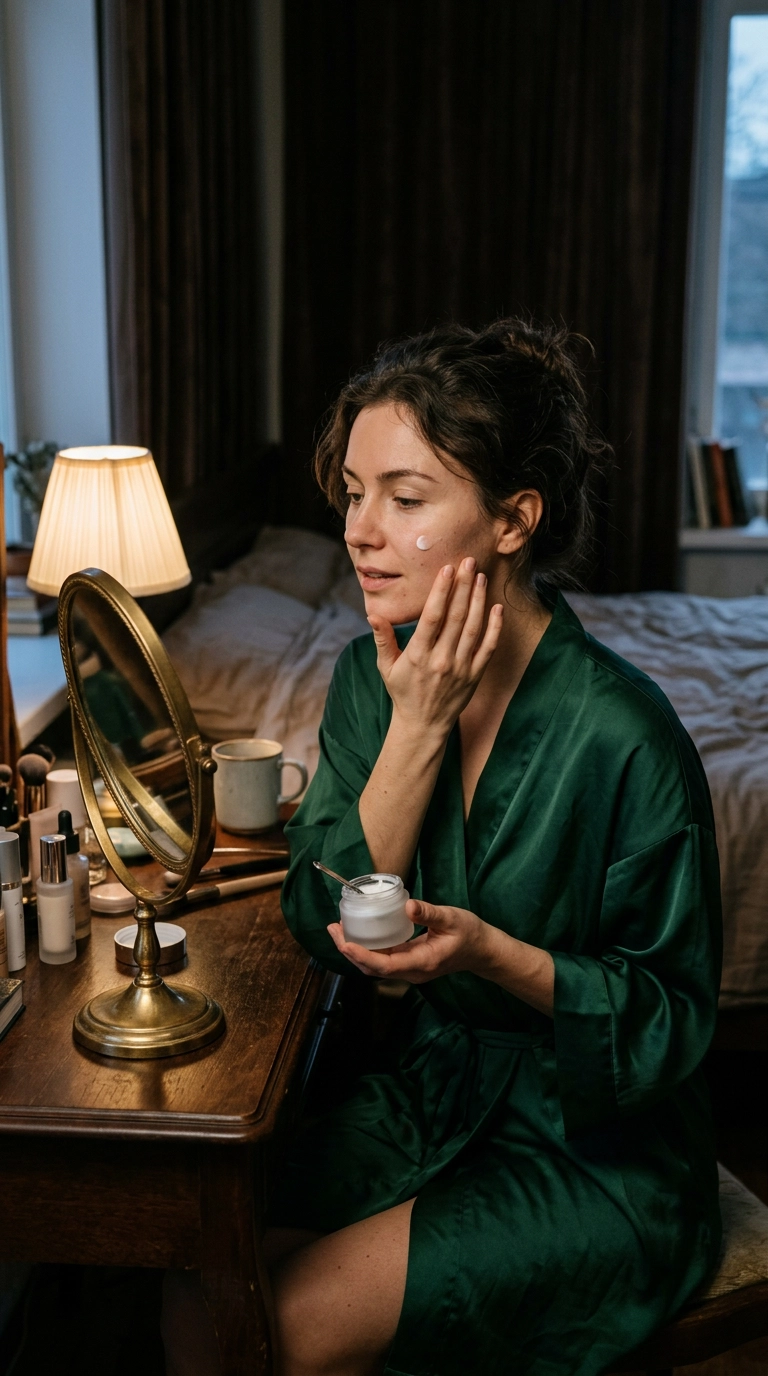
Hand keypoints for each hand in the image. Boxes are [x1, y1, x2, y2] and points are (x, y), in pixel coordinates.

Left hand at [327, 898, 496, 983]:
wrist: (481, 950)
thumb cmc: (469, 934)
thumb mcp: (452, 918)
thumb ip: (430, 913)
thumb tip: (408, 905)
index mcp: (422, 962)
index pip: (385, 966)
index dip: (361, 955)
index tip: (345, 942)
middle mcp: (412, 971)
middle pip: (372, 969)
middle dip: (349, 951)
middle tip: (333, 929)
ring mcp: (409, 970)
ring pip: (374, 966)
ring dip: (354, 951)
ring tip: (337, 931)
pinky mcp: (408, 963)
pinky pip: (382, 960)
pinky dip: (365, 949)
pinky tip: (357, 934)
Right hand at [367, 558, 502, 739]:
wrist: (423, 725)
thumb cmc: (403, 691)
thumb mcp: (386, 667)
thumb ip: (383, 639)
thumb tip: (373, 614)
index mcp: (418, 655)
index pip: (432, 617)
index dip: (441, 591)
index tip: (447, 569)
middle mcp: (441, 660)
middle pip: (456, 617)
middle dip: (463, 587)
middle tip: (469, 562)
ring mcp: (460, 668)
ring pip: (474, 628)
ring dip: (479, 600)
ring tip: (481, 577)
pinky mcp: (475, 675)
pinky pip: (488, 648)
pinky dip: (494, 627)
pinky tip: (497, 607)